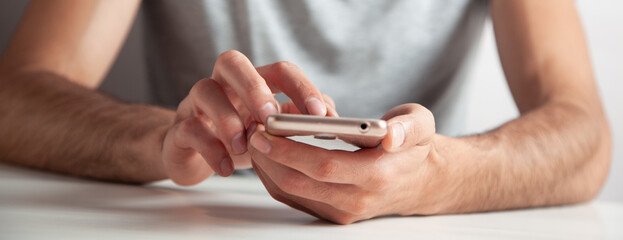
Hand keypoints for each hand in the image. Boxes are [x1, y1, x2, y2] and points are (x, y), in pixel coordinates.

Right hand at [161, 50, 332, 185]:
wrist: (193, 157)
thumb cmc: (241, 139)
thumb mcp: (273, 131)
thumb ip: (300, 120)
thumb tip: (331, 118)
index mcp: (253, 81)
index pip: (280, 70)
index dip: (300, 88)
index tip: (318, 114)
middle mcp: (223, 84)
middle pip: (233, 62)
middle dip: (254, 87)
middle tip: (269, 117)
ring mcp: (196, 103)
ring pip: (204, 90)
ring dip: (228, 120)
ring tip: (243, 148)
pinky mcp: (179, 127)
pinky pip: (190, 128)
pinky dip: (210, 148)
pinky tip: (226, 167)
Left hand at [249, 103, 443, 223]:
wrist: (419, 181)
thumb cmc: (414, 147)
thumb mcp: (421, 126)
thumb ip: (408, 128)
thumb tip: (390, 135)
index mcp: (378, 175)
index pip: (325, 166)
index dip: (291, 150)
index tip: (266, 130)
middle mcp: (358, 199)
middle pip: (300, 182)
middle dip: (269, 157)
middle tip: (251, 131)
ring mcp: (343, 212)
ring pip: (291, 193)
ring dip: (266, 167)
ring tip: (255, 139)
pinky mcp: (332, 214)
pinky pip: (294, 198)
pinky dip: (274, 177)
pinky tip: (267, 156)